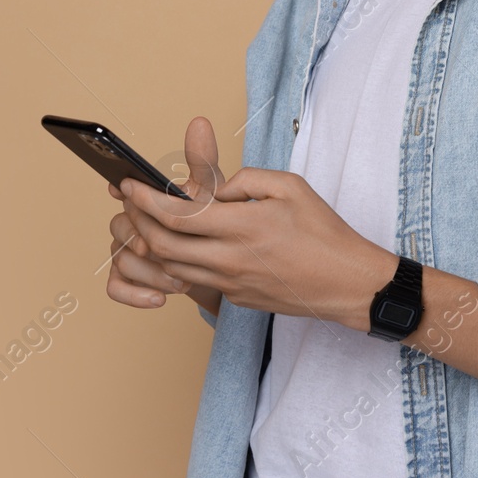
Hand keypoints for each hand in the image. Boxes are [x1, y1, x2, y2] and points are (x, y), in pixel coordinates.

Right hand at [106, 116, 225, 315]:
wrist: (220, 267)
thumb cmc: (210, 225)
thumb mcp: (211, 194)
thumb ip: (203, 162)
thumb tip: (200, 122)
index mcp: (144, 198)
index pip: (125, 191)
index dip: (125, 191)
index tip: (126, 191)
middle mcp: (129, 222)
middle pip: (122, 226)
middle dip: (148, 239)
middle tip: (171, 251)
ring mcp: (125, 250)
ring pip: (121, 258)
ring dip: (150, 271)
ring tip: (180, 280)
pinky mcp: (127, 279)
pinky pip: (116, 286)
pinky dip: (135, 294)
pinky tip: (159, 299)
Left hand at [120, 119, 395, 330]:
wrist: (347, 283)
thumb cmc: (324, 232)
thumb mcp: (290, 187)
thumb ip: (245, 179)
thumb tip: (214, 188)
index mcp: (244, 226)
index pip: (177, 215)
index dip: (145, 200)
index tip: (130, 185)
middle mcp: (231, 259)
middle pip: (162, 245)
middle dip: (137, 221)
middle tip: (130, 202)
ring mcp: (231, 283)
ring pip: (172, 267)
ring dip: (152, 244)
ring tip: (147, 221)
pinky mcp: (234, 298)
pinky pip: (195, 279)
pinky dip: (177, 261)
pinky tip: (178, 244)